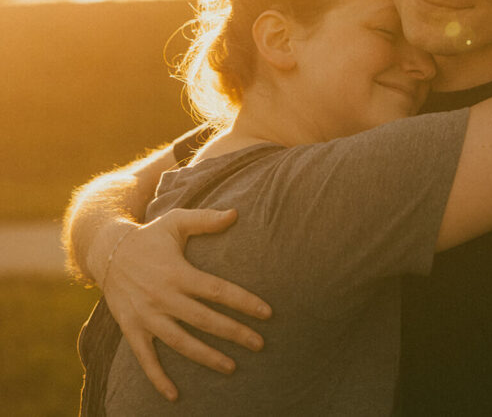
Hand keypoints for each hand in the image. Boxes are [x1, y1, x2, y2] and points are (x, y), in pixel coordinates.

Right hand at [101, 208, 272, 400]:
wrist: (107, 251)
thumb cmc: (150, 236)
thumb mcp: (176, 222)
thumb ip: (206, 219)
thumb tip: (236, 213)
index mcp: (178, 272)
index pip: (217, 291)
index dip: (243, 302)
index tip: (267, 313)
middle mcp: (163, 297)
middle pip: (204, 320)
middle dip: (234, 333)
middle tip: (260, 344)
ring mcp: (146, 315)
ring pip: (180, 342)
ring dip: (206, 357)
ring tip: (232, 367)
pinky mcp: (131, 328)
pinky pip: (145, 358)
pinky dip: (157, 378)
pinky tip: (174, 395)